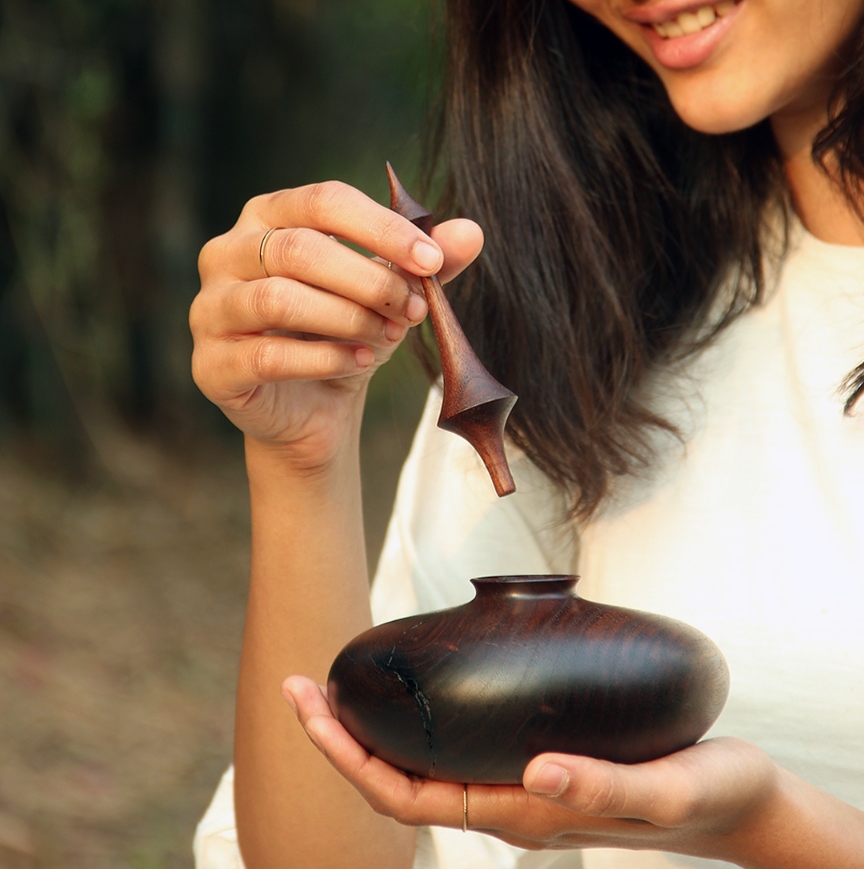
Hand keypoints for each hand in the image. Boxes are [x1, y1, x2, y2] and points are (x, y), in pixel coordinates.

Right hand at [190, 181, 482, 464]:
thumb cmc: (346, 330)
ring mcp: (210, 308)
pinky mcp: (210, 364)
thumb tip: (471, 231)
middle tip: (415, 310)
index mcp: (268, 215)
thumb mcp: (389, 291)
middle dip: (369, 281)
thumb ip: (424, 262)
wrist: (313, 407)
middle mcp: (227, 252)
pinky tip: (360, 363)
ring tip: (388, 337)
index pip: (324, 201)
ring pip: (278, 300)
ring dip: (346, 319)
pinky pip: (267, 356)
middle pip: (299, 250)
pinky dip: (324, 359)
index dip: (382, 229)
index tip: (432, 262)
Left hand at [282, 675, 780, 863]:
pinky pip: (458, 749)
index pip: (408, 797)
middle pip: (399, 781)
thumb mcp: (662, 786)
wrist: (735, 800)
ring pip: (424, 765)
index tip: (307, 705)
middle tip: (300, 683)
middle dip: (341, 739)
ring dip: (373, 730)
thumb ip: (601, 783)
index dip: (349, 757)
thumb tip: (533, 771)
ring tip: (338, 683)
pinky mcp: (537, 763)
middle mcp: (508, 804)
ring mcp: (519, 784)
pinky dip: (421, 718)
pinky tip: (418, 686)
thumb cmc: (702, 792)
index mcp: (521, 815)